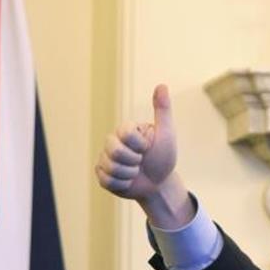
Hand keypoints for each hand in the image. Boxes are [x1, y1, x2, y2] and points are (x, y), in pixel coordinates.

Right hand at [94, 84, 190, 227]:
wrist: (160, 184)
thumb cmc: (164, 158)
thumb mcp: (166, 134)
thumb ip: (163, 111)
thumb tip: (162, 85)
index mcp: (126, 130)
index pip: (124, 134)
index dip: (139, 145)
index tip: (148, 148)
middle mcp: (113, 142)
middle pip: (114, 151)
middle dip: (134, 162)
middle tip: (141, 162)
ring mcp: (105, 158)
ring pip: (110, 167)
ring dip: (129, 175)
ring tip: (135, 172)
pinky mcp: (102, 175)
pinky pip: (106, 180)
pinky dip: (122, 185)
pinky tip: (128, 181)